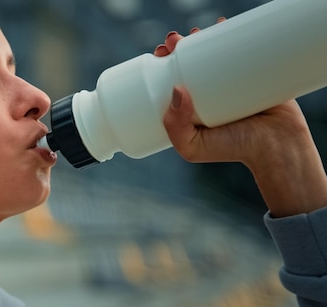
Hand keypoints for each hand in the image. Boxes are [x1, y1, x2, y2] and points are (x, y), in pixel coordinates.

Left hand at [155, 27, 326, 216]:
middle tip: (175, 40)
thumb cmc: (233, 150)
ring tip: (197, 31)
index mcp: (194, 105)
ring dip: (204, 36)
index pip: (174, 78)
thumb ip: (176, 128)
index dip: (165, 63)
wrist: (277, 147)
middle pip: (193, 61)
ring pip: (215, 53)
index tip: (161, 52)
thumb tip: (176, 90)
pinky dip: (234, 34)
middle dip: (182, 46)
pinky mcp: (258, 72)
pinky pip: (244, 49)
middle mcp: (212, 90)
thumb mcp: (192, 147)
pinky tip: (223, 25)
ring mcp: (235, 80)